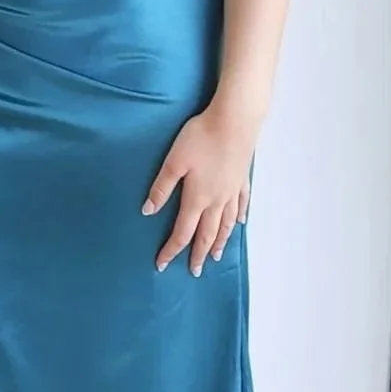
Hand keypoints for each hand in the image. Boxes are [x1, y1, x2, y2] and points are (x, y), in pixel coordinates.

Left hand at [142, 94, 257, 274]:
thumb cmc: (202, 137)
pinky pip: (241, 204)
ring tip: (216, 256)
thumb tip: (148, 211)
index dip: (171, 250)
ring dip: (220, 242)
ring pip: (226, 224)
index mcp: (197, 198)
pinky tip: (239, 223)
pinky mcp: (242, 178)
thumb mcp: (174, 161)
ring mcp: (232, 190)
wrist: (236, 120)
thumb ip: (161, 188)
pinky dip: (239, 217)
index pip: (182, 232)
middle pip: (207, 234)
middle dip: (199, 254)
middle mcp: (217, 200)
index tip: (162, 265)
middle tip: (195, 271)